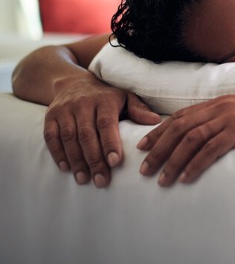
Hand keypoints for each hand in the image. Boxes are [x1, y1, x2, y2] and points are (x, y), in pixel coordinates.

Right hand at [44, 77, 161, 187]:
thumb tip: (156, 121)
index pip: (106, 123)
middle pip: (87, 134)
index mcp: (104, 100)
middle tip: (101, 180)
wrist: (73, 82)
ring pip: (69, 137)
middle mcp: (83, 103)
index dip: (110, 143)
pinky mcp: (50, 116)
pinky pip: (51, 137)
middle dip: (94, 159)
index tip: (115, 162)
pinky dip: (58, 154)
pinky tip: (67, 168)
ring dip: (76, 160)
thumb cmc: (106, 95)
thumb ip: (139, 110)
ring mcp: (64, 110)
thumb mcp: (125, 97)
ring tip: (84, 179)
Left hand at [137, 94, 234, 185]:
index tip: (143, 146)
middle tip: (143, 169)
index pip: (180, 117)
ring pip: (190, 139)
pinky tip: (185, 178)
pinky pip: (211, 149)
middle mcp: (219, 107)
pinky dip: (195, 164)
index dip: (158, 132)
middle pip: (179, 128)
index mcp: (217, 102)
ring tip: (160, 180)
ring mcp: (229, 117)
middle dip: (158, 149)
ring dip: (172, 161)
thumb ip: (224, 118)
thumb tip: (208, 135)